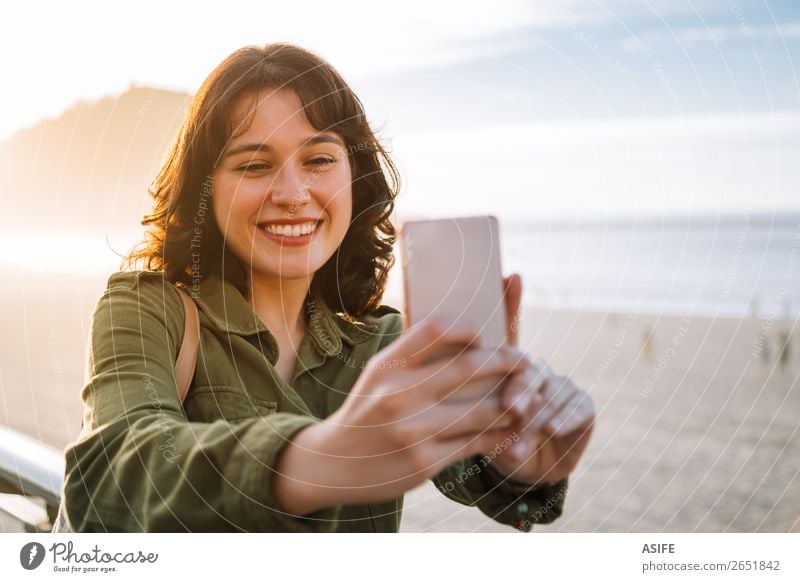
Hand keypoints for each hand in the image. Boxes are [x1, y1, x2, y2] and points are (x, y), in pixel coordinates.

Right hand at [274, 314, 530, 514]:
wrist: (331, 464)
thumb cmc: (365, 411)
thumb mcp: (377, 375)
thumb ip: (412, 354)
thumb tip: (459, 329)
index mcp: (387, 366)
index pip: (436, 329)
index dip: (469, 328)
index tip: (485, 335)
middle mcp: (397, 394)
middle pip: (468, 367)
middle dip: (507, 361)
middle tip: (526, 360)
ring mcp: (411, 430)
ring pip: (480, 410)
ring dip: (511, 403)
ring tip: (525, 397)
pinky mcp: (424, 462)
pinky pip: (474, 443)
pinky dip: (497, 435)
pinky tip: (509, 428)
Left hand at [491, 359, 594, 485]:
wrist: (531, 468)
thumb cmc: (505, 445)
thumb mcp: (495, 437)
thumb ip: (496, 422)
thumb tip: (501, 414)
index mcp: (514, 372)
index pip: (512, 366)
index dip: (512, 385)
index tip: (506, 407)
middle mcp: (541, 374)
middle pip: (536, 371)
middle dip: (524, 390)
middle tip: (513, 411)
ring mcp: (564, 388)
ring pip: (556, 390)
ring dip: (541, 416)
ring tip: (530, 437)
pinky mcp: (585, 405)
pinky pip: (580, 405)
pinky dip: (567, 418)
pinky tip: (552, 430)